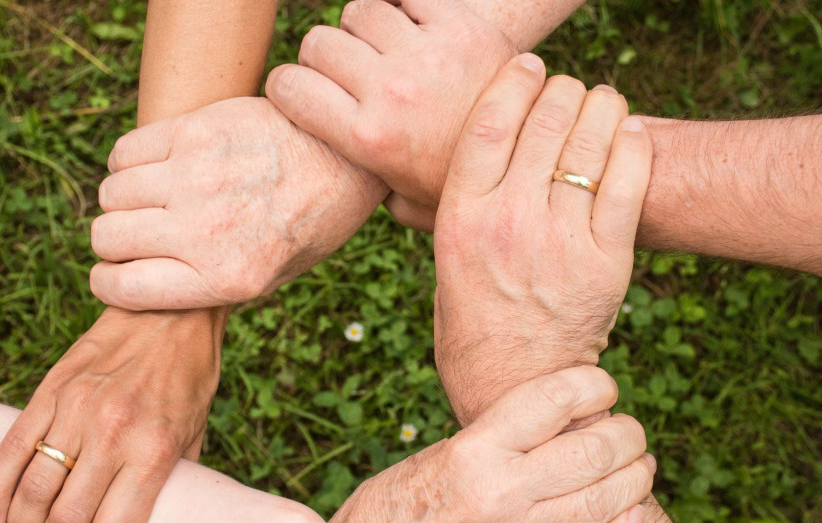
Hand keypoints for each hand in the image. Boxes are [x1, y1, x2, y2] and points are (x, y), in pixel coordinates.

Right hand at [0, 306, 225, 522]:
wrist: (169, 312)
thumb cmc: (189, 378)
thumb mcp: (195, 434)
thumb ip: (171, 482)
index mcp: (154, 452)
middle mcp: (113, 434)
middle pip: (64, 522)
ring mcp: (76, 411)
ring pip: (31, 492)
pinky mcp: (50, 391)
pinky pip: (10, 451)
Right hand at [89, 97, 386, 310]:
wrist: (345, 158)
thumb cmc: (308, 224)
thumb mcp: (271, 278)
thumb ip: (208, 287)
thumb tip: (142, 286)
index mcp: (226, 278)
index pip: (122, 288)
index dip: (109, 283)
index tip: (114, 274)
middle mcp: (206, 231)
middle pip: (107, 238)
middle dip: (114, 242)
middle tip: (138, 235)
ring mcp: (197, 177)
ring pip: (111, 194)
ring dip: (123, 200)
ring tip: (152, 199)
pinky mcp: (195, 131)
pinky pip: (125, 152)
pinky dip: (128, 163)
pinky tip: (157, 168)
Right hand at [266, 0, 514, 230]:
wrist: (535, 158)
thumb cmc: (460, 185)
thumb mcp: (403, 203)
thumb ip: (362, 187)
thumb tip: (331, 178)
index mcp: (368, 139)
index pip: (288, 86)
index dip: (287, 87)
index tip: (301, 93)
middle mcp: (391, 92)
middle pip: (320, 43)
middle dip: (324, 58)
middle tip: (348, 75)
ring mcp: (426, 55)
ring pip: (359, 12)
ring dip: (365, 29)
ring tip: (384, 52)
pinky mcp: (461, 25)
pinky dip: (404, 6)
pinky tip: (413, 29)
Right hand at [330, 367, 653, 522]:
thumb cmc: (395, 502)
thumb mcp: (439, 452)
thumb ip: (496, 437)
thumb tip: (558, 417)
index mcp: (473, 449)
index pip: (554, 399)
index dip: (594, 384)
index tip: (601, 386)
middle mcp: (499, 491)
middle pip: (593, 450)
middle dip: (627, 433)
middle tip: (628, 430)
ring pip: (604, 502)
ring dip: (636, 478)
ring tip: (639, 465)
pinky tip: (631, 516)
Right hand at [433, 55, 652, 424]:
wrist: (514, 388)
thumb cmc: (472, 326)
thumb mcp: (443, 264)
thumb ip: (449, 212)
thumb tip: (448, 165)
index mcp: (460, 219)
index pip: (488, 122)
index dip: (513, 81)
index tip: (528, 66)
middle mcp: (508, 222)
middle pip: (544, 121)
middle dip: (562, 91)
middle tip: (569, 90)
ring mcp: (560, 240)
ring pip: (590, 141)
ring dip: (601, 107)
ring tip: (602, 103)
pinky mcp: (606, 261)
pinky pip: (629, 180)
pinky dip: (633, 145)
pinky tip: (629, 134)